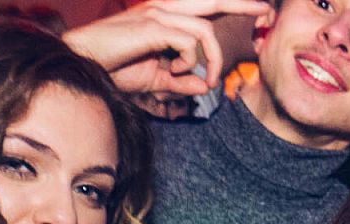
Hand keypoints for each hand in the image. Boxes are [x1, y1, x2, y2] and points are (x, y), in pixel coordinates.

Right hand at [65, 0, 269, 97]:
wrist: (82, 63)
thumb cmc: (114, 69)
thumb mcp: (155, 80)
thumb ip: (180, 82)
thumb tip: (204, 88)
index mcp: (166, 15)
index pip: (205, 6)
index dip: (233, 6)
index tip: (260, 13)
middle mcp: (163, 8)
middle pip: (212, 0)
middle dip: (243, 3)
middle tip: (267, 12)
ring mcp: (157, 14)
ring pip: (205, 30)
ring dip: (213, 59)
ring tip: (209, 80)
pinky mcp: (152, 26)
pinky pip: (189, 42)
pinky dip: (191, 61)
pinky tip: (176, 71)